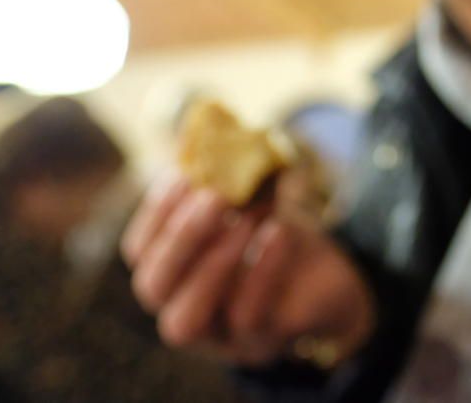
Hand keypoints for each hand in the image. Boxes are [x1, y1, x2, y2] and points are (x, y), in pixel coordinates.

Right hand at [121, 169, 373, 366]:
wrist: (331, 277)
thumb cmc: (278, 235)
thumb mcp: (255, 201)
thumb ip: (230, 175)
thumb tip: (215, 125)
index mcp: (171, 272)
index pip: (139, 250)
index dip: (157, 210)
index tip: (187, 171)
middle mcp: (182, 309)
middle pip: (153, 286)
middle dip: (183, 236)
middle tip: (218, 196)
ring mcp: (216, 337)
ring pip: (187, 316)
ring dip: (215, 260)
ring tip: (249, 214)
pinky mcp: (257, 344)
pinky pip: (247, 317)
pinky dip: (260, 271)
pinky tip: (278, 233)